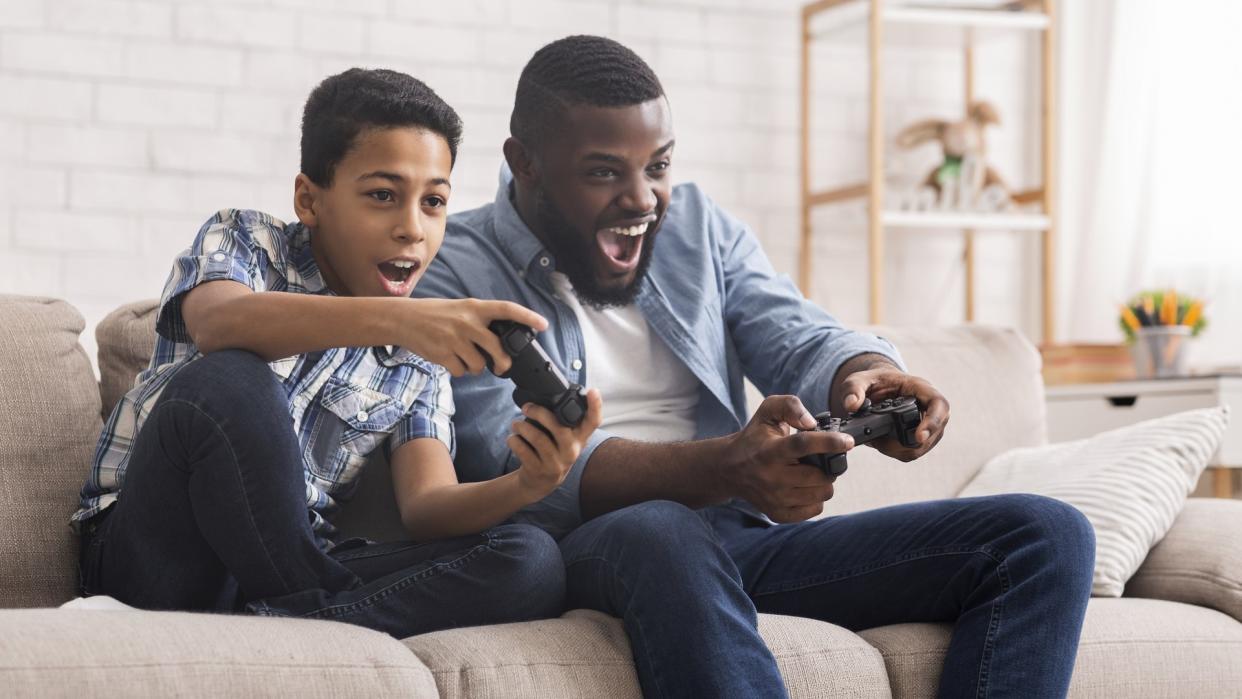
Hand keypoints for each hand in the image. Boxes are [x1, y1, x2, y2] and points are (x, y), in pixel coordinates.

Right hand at [400, 298, 546, 376]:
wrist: (404, 319)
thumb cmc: (436, 314)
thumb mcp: (461, 308)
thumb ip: (481, 320)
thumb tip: (502, 342)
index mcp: (475, 307)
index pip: (507, 309)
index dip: (527, 317)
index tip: (544, 324)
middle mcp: (467, 322)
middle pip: (497, 348)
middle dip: (503, 362)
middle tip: (502, 367)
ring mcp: (455, 339)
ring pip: (479, 364)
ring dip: (475, 367)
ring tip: (465, 357)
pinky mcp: (443, 354)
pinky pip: (461, 371)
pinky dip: (459, 370)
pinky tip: (451, 360)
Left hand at [508, 389, 603, 500]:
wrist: (540, 483)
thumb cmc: (553, 452)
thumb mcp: (564, 439)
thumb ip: (563, 422)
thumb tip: (549, 396)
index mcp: (580, 439)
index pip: (593, 421)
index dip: (595, 406)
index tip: (593, 391)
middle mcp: (571, 451)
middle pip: (559, 428)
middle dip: (540, 413)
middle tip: (527, 407)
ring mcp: (556, 463)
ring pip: (538, 439)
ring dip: (522, 427)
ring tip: (516, 424)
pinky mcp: (539, 470)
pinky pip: (524, 451)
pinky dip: (514, 441)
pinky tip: (513, 438)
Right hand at [724, 395, 854, 523]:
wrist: (730, 468)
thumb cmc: (755, 437)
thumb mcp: (768, 411)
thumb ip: (790, 406)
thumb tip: (811, 422)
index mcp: (770, 450)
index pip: (803, 445)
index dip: (829, 443)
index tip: (848, 441)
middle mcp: (772, 477)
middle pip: (820, 476)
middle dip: (829, 467)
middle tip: (821, 460)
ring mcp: (775, 499)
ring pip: (821, 494)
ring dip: (824, 482)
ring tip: (812, 472)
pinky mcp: (778, 514)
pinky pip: (814, 509)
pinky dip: (816, 498)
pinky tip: (804, 487)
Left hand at [837, 367, 949, 460]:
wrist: (876, 387)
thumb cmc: (873, 381)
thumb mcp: (858, 379)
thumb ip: (852, 389)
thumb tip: (851, 405)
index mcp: (920, 388)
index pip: (939, 405)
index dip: (933, 422)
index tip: (919, 437)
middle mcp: (928, 406)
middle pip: (934, 431)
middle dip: (909, 443)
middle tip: (882, 442)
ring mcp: (926, 423)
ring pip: (923, 446)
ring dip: (900, 450)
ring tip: (878, 441)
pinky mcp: (918, 436)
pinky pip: (913, 451)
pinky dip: (897, 452)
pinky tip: (881, 444)